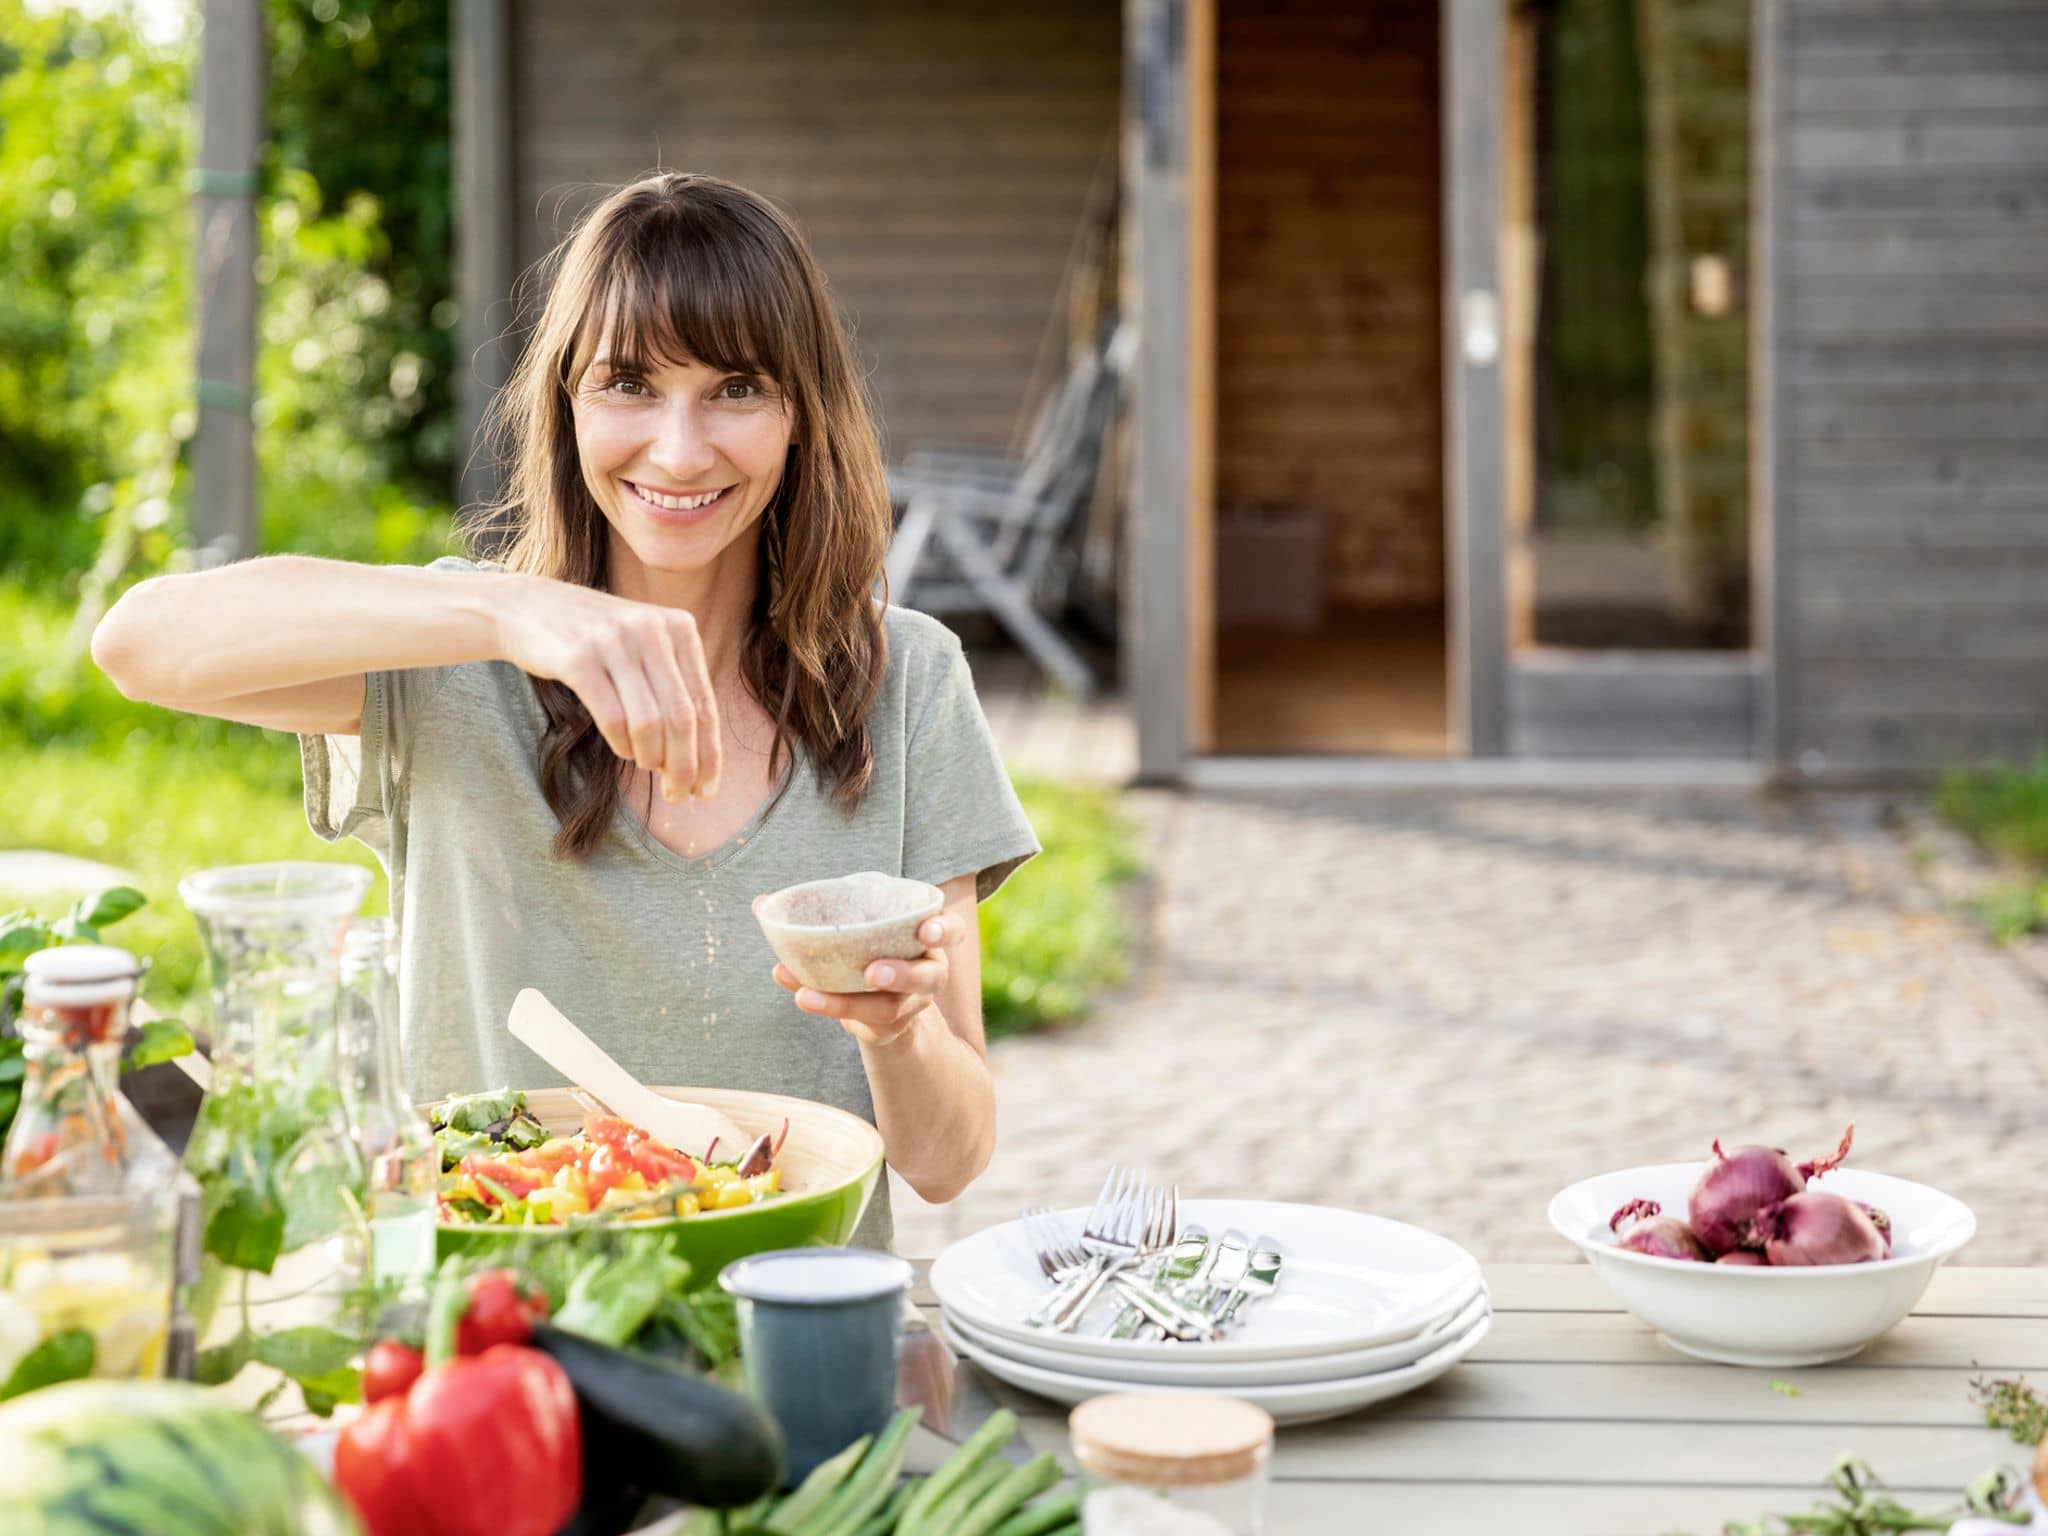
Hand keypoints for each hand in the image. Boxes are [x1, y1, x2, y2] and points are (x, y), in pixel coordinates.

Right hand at [493, 575, 721, 800]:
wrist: (525, 606)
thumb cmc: (594, 637)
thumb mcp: (644, 643)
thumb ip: (674, 683)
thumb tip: (700, 754)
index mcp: (679, 626)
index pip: (704, 704)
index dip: (709, 754)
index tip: (706, 790)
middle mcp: (651, 629)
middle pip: (682, 717)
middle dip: (684, 765)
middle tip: (679, 795)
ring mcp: (614, 641)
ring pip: (649, 721)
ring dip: (653, 757)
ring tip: (648, 767)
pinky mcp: (578, 658)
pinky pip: (612, 717)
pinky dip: (622, 744)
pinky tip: (624, 752)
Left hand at [770, 912, 963, 1046]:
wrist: (876, 995)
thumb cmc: (867, 946)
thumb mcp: (856, 925)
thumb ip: (819, 912)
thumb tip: (759, 903)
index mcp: (925, 937)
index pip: (951, 931)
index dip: (944, 930)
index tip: (926, 931)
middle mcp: (927, 972)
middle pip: (927, 977)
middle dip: (903, 974)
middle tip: (872, 973)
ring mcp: (909, 1004)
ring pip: (889, 1009)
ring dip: (848, 1002)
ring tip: (808, 996)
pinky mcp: (887, 1026)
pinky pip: (862, 1023)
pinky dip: (828, 1006)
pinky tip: (803, 997)